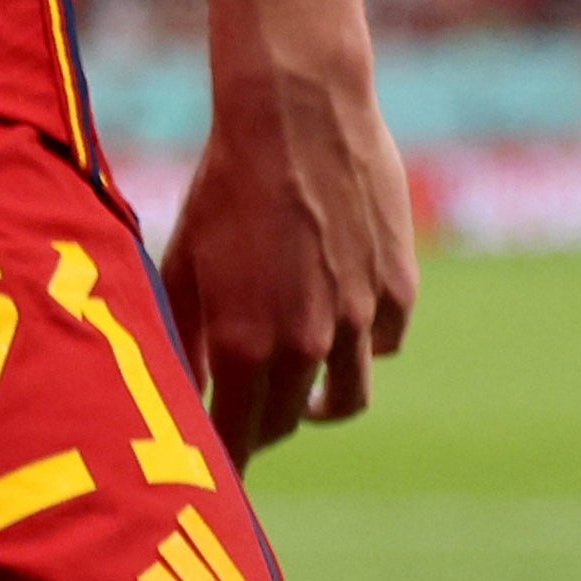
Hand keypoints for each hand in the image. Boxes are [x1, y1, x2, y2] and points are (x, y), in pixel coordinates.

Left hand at [160, 45, 418, 464]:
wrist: (296, 114)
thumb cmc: (224, 181)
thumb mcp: (184, 258)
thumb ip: (182, 331)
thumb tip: (182, 386)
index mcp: (243, 343)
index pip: (236, 437)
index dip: (222, 457)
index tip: (211, 467)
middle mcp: (306, 344)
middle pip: (286, 422)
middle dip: (261, 425)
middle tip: (242, 416)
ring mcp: (361, 322)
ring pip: (346, 397)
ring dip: (318, 403)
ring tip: (298, 393)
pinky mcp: (399, 292)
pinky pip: (383, 344)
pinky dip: (361, 345)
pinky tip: (337, 323)